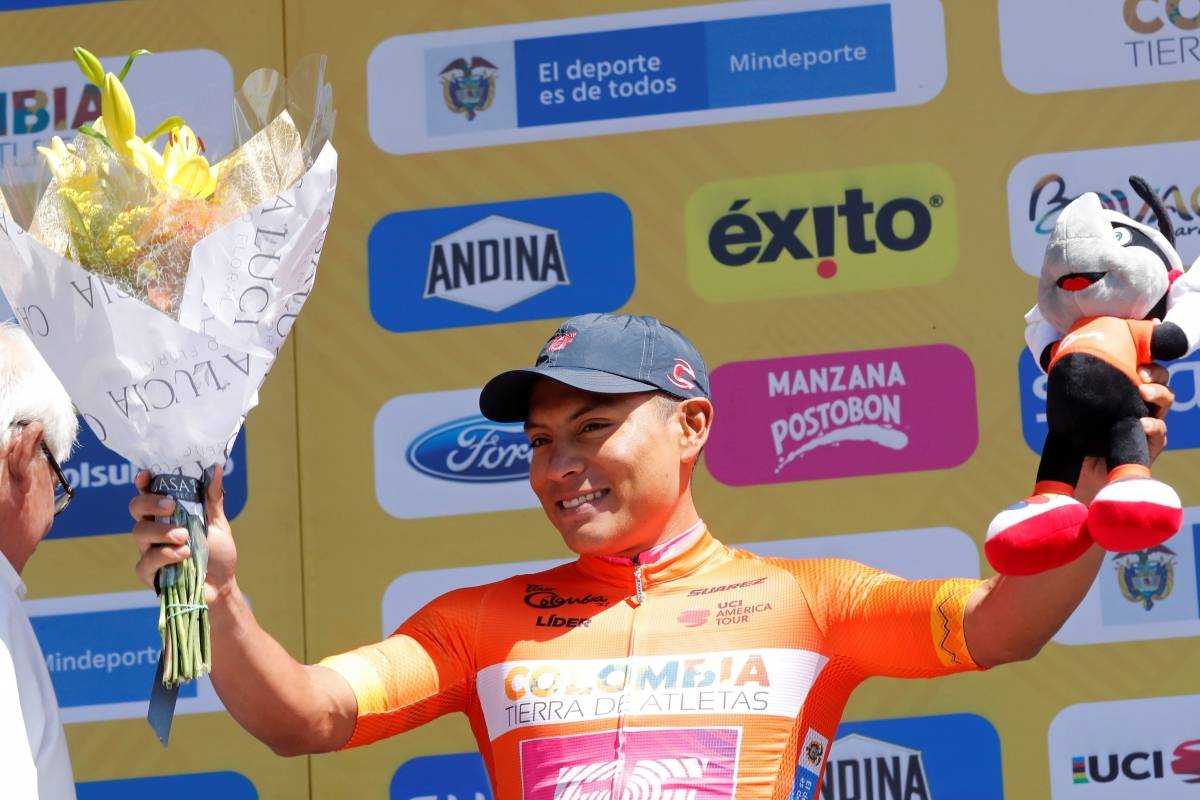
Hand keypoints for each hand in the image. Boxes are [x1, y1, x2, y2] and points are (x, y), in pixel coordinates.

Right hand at [130, 466, 237, 603]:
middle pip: (136, 508)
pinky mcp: (149, 573)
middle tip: (170, 505)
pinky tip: (183, 555)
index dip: (144, 482)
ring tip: (184, 537)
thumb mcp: (218, 523)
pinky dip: (164, 556)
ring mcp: (148, 551)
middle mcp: (154, 529)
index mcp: (168, 514)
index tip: (147, 475)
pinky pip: (145, 561)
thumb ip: (213, 498)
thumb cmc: (217, 552)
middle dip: (150, 503)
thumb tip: (216, 468)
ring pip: (139, 532)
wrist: (222, 585)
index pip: (149, 493)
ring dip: (162, 531)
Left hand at [1076, 363, 1173, 503]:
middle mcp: (1137, 406)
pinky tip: (1143, 424)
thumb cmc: (1071, 437)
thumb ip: (1079, 390)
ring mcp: (1145, 425)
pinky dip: (1153, 426)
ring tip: (1144, 392)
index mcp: (1122, 394)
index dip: (1144, 363)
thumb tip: (1071, 363)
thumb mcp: (1073, 410)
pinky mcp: (1148, 446)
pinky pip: (1159, 433)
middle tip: (1141, 376)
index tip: (1134, 360)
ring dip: (1158, 394)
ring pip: (1164, 403)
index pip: (1141, 371)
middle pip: (1159, 382)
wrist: (1074, 474)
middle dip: (1156, 374)